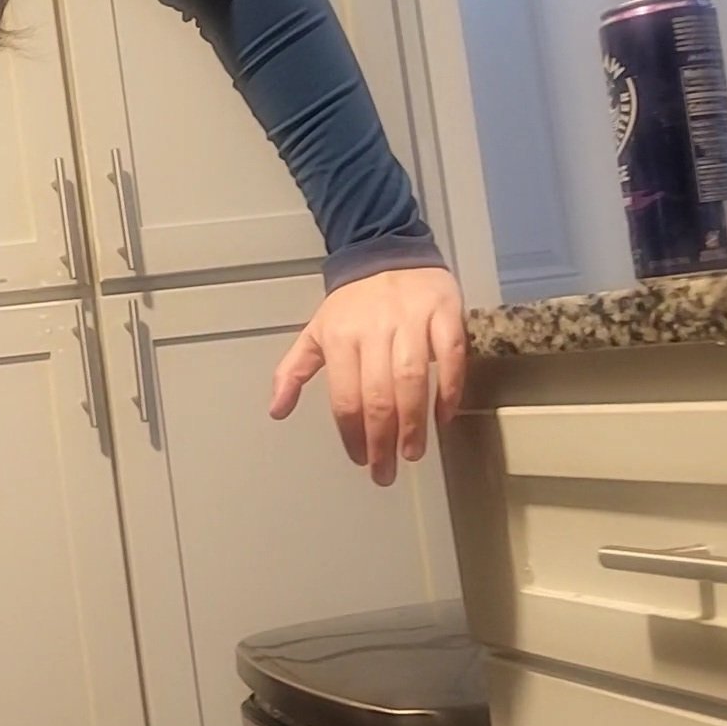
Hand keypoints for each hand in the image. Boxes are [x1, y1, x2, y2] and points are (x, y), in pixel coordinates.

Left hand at [268, 267, 466, 486]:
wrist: (386, 253)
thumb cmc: (351, 304)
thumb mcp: (315, 332)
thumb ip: (293, 371)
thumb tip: (276, 410)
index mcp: (340, 339)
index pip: (345, 397)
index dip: (352, 434)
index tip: (359, 459)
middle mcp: (374, 331)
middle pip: (379, 396)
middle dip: (382, 440)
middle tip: (386, 472)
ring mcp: (411, 322)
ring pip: (413, 380)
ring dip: (414, 422)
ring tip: (413, 452)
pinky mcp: (444, 313)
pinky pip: (451, 356)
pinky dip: (450, 389)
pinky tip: (445, 416)